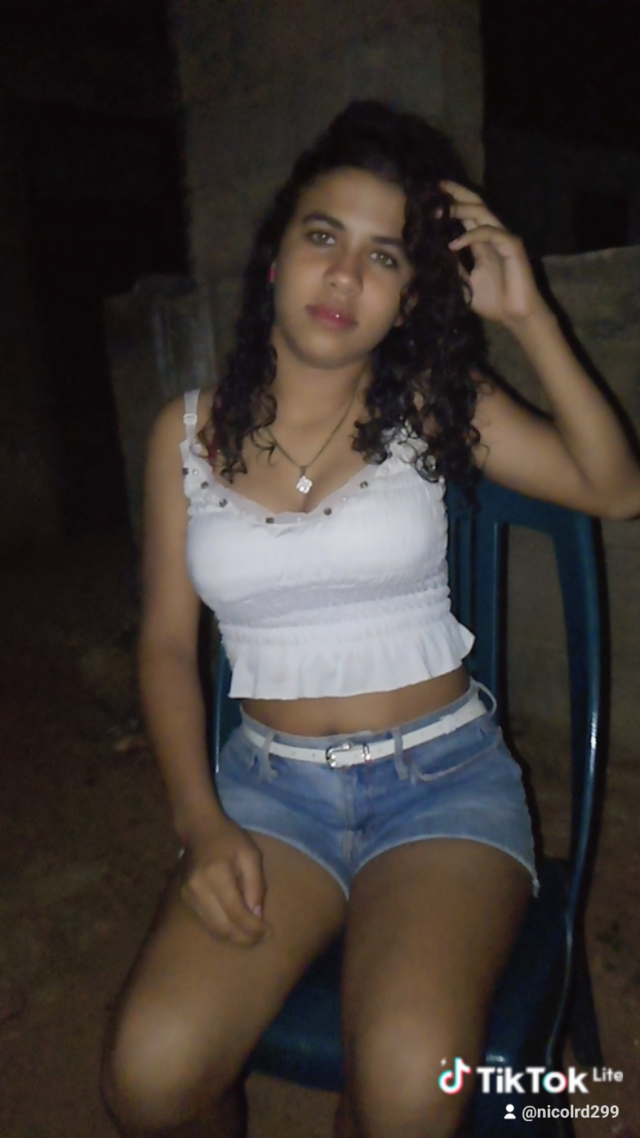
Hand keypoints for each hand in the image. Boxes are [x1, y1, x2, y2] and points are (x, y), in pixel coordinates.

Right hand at [180, 817, 270, 945]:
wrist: (199, 830)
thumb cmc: (230, 839)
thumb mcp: (251, 856)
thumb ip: (256, 886)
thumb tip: (257, 917)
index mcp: (216, 874)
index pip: (236, 912)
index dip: (253, 928)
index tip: (268, 933)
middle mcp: (198, 888)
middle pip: (222, 927)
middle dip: (244, 938)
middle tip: (261, 939)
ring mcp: (188, 895)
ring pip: (213, 929)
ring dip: (233, 938)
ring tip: (251, 938)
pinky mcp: (185, 899)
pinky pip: (205, 923)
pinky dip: (222, 930)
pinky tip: (236, 928)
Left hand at [442, 181, 548, 327]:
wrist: (515, 316)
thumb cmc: (494, 301)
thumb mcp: (465, 282)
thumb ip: (453, 266)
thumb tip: (433, 256)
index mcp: (482, 241)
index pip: (466, 214)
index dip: (451, 203)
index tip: (430, 197)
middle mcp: (493, 234)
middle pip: (475, 204)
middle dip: (456, 193)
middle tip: (435, 187)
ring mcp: (504, 238)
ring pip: (482, 213)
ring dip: (460, 210)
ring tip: (439, 213)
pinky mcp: (512, 246)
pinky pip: (490, 233)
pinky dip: (471, 235)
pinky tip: (454, 243)